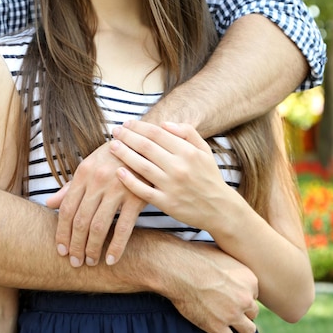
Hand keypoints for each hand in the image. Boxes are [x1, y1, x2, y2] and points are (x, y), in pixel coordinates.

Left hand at [47, 142, 145, 266]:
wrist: (147, 143)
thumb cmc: (115, 156)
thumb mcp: (91, 165)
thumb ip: (71, 187)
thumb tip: (48, 204)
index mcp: (83, 173)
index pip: (67, 209)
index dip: (62, 232)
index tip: (61, 249)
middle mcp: (97, 181)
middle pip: (80, 221)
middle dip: (75, 245)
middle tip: (74, 262)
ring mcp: (117, 189)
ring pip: (98, 226)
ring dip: (92, 249)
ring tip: (90, 262)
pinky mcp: (136, 197)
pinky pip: (123, 228)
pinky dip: (116, 247)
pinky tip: (111, 260)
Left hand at [110, 120, 234, 229]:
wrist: (220, 209)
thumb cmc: (209, 177)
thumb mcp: (204, 151)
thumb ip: (187, 133)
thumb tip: (164, 123)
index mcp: (188, 152)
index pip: (157, 133)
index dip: (139, 126)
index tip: (127, 123)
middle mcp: (179, 167)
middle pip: (146, 147)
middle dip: (127, 136)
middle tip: (115, 131)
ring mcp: (171, 186)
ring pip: (142, 166)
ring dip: (124, 154)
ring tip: (112, 146)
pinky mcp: (166, 203)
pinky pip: (143, 190)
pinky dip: (129, 181)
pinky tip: (118, 171)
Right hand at [161, 241, 259, 332]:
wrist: (177, 268)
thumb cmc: (194, 257)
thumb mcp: (222, 255)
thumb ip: (233, 267)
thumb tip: (231, 271)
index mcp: (249, 280)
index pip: (253, 294)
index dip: (242, 296)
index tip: (233, 296)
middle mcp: (245, 298)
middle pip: (253, 312)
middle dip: (243, 312)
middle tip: (230, 310)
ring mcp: (232, 314)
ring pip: (248, 330)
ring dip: (242, 330)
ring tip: (235, 329)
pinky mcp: (217, 327)